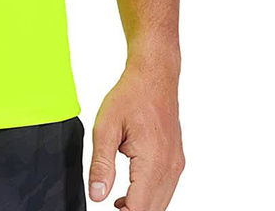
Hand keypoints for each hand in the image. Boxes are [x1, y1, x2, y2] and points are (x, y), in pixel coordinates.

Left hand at [88, 60, 184, 209]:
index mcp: (152, 161)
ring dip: (141, 207)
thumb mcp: (105, 127)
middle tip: (110, 206)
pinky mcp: (177, 161)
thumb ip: (101, 164)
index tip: (108, 209)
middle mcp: (170, 167)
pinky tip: (129, 192)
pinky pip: (165, 190)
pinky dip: (149, 197)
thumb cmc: (130, 96)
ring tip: (117, 203)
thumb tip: (97, 195)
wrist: (154, 77)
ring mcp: (176, 165)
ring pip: (161, 203)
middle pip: (153, 210)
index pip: (139, 208)